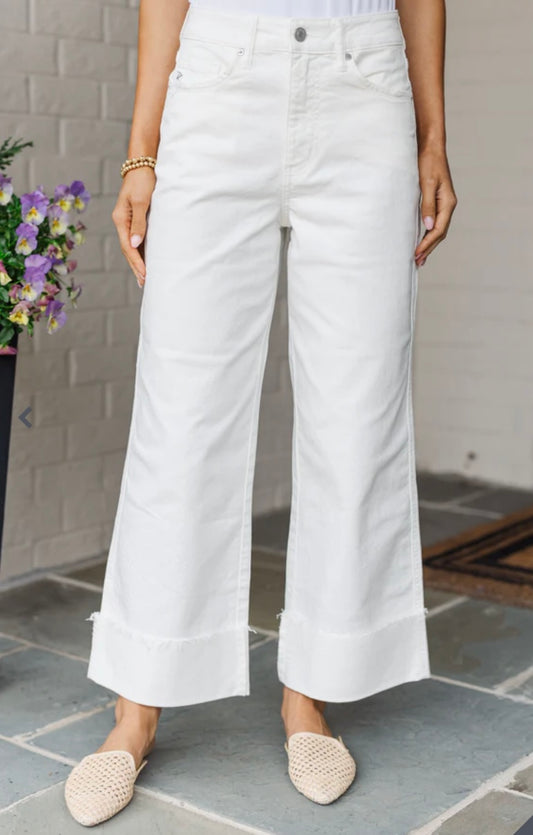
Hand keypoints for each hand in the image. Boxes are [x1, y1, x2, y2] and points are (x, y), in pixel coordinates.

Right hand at [111, 167, 155, 287]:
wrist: (142, 164)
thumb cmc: (143, 180)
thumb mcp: (142, 201)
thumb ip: (139, 223)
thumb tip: (135, 244)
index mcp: (120, 219)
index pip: (127, 247)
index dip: (136, 262)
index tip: (145, 275)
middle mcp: (121, 222)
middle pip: (127, 249)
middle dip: (135, 267)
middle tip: (144, 283)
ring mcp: (126, 220)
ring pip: (131, 246)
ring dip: (137, 261)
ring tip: (144, 277)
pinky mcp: (134, 218)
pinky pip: (135, 239)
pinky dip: (140, 251)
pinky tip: (144, 260)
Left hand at [415, 146, 456, 267]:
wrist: (430, 147)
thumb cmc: (428, 162)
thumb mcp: (425, 183)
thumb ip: (427, 205)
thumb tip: (428, 226)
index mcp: (448, 202)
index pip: (438, 230)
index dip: (427, 244)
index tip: (416, 254)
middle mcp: (448, 205)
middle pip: (440, 233)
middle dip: (429, 248)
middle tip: (417, 262)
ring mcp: (443, 204)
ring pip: (438, 229)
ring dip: (429, 244)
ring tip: (419, 258)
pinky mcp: (436, 201)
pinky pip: (434, 222)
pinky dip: (428, 234)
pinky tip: (421, 240)